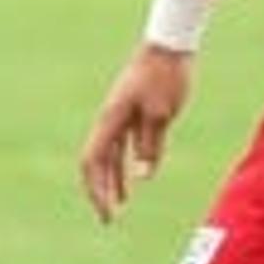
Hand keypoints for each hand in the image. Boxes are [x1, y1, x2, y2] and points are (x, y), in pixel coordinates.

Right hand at [79, 48, 192, 223]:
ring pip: (110, 155)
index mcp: (110, 120)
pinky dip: (127, 163)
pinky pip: (124, 144)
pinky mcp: (134, 112)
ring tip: (120, 205)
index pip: (93, 162)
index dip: (97, 190)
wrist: (170, 44)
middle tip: (108, 219)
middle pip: (96, 162)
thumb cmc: (165, 76)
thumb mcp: (161, 114)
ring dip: (112, 180)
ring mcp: (120, 115)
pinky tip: (137, 178)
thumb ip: (150, 146)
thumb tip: (142, 177)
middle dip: (100, 191)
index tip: (108, 213)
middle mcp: (109, 120)